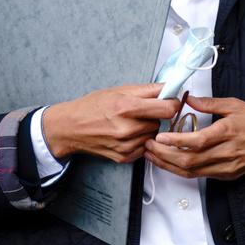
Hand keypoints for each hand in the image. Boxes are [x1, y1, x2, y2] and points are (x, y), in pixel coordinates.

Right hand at [43, 83, 181, 162]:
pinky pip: (144, 148)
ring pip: (154, 136)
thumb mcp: (120, 90)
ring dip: (148, 129)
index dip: (173, 103)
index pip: (168, 108)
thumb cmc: (93, 106)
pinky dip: (140, 141)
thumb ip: (149, 90)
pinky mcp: (123, 157)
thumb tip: (171, 87)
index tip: (170, 101)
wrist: (71, 127)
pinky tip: (127, 134)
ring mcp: (125, 145)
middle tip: (143, 112)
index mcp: (127, 107)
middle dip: (156, 116)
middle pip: (162, 123)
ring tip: (132, 123)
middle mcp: (127, 128)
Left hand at [143, 97, 244, 179]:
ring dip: (168, 165)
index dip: (175, 140)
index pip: (197, 141)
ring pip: (191, 172)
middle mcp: (226, 153)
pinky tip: (169, 162)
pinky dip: (181, 170)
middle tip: (148, 146)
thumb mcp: (236, 104)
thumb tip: (187, 99)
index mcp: (228, 132)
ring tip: (152, 155)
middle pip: (189, 160)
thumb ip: (210, 103)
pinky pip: (199, 175)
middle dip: (164, 155)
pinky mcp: (225, 175)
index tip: (159, 136)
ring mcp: (226, 167)